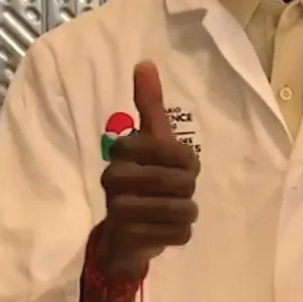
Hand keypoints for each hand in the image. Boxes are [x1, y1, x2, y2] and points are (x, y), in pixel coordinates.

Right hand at [98, 62, 199, 280]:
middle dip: (187, 189)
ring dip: (186, 212)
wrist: (123, 236)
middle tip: (175, 193)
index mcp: (122, 151)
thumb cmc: (143, 179)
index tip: (179, 165)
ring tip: (173, 211)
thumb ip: (149, 104)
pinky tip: (166, 230)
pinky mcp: (131, 238)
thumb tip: (145, 63)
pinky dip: (181, 233)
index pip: (173, 150)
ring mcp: (120, 210)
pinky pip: (180, 233)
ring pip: (183, 208)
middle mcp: (115, 177)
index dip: (186, 160)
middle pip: (182, 181)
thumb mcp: (150, 141)